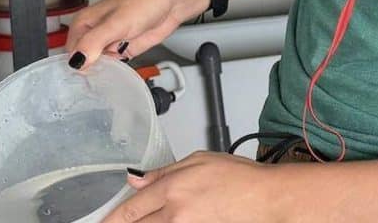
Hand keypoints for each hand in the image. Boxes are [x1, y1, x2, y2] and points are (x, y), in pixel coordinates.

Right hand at [65, 0, 207, 68]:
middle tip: (92, 85)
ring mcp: (113, 40)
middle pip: (83, 60)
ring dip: (103, 72)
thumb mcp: (116, 22)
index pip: (69, 52)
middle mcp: (97, 31)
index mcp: (85, 22)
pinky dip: (118, 70)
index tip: (78, 82)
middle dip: (87, 72)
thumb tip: (76, 61)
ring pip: (100, 64)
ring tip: (104, 82)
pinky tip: (119, 75)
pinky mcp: (128, 47)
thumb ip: (94, 42)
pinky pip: (117, 65)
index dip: (73, 67)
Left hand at [103, 152, 288, 222]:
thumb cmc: (239, 177)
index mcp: (172, 189)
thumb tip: (136, 179)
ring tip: (140, 219)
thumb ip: (163, 172)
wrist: (265, 198)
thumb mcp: (198, 160)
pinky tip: (162, 221)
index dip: (111, 219)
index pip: (130, 209)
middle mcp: (175, 214)